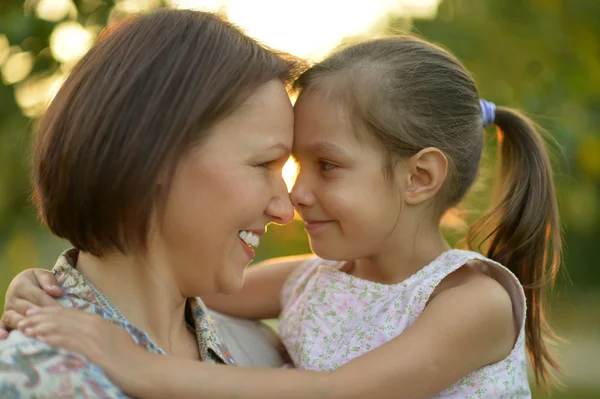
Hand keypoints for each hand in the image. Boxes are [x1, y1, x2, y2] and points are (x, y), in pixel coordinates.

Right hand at [1, 269, 62, 335]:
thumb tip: (56, 292)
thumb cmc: (37, 282)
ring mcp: (7, 310)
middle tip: (49, 323)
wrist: (25, 285)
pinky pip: (1, 326)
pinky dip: (1, 331)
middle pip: (26, 309)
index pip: (37, 297)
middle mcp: (11, 298)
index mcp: (21, 285)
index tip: (61, 311)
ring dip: (23, 325)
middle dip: (39, 317)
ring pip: (14, 319)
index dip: (50, 304)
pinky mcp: (5, 320)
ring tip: (31, 331)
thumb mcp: (43, 276)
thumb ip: (49, 282)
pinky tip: (5, 336)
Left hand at [17, 306, 150, 393]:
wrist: (143, 369)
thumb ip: (102, 331)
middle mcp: (95, 326)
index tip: (36, 310)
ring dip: (41, 326)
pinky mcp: (91, 351)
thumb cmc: (133, 358)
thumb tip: (91, 330)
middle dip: (41, 316)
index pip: (71, 313)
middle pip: (63, 317)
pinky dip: (52, 338)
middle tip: (25, 316)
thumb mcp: (116, 337)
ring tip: (26, 327)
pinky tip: (40, 337)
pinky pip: (67, 342)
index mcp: (101, 322)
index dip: (51, 310)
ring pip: (61, 327)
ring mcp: (93, 337)